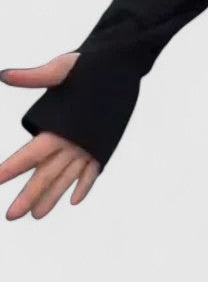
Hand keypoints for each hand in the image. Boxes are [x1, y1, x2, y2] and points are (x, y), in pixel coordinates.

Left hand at [0, 53, 99, 219]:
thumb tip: (3, 74)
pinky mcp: (104, 145)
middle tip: (11, 215)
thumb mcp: (59, 69)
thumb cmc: (89, 65)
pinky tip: (74, 201)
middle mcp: (76, 142)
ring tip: (37, 216)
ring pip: (68, 178)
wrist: (123, 65)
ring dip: (53, 198)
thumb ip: (31, 77)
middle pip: (47, 175)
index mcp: (61, 127)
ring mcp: (92, 146)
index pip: (31, 154)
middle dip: (29, 196)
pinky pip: (92, 171)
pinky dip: (84, 186)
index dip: (11, 168)